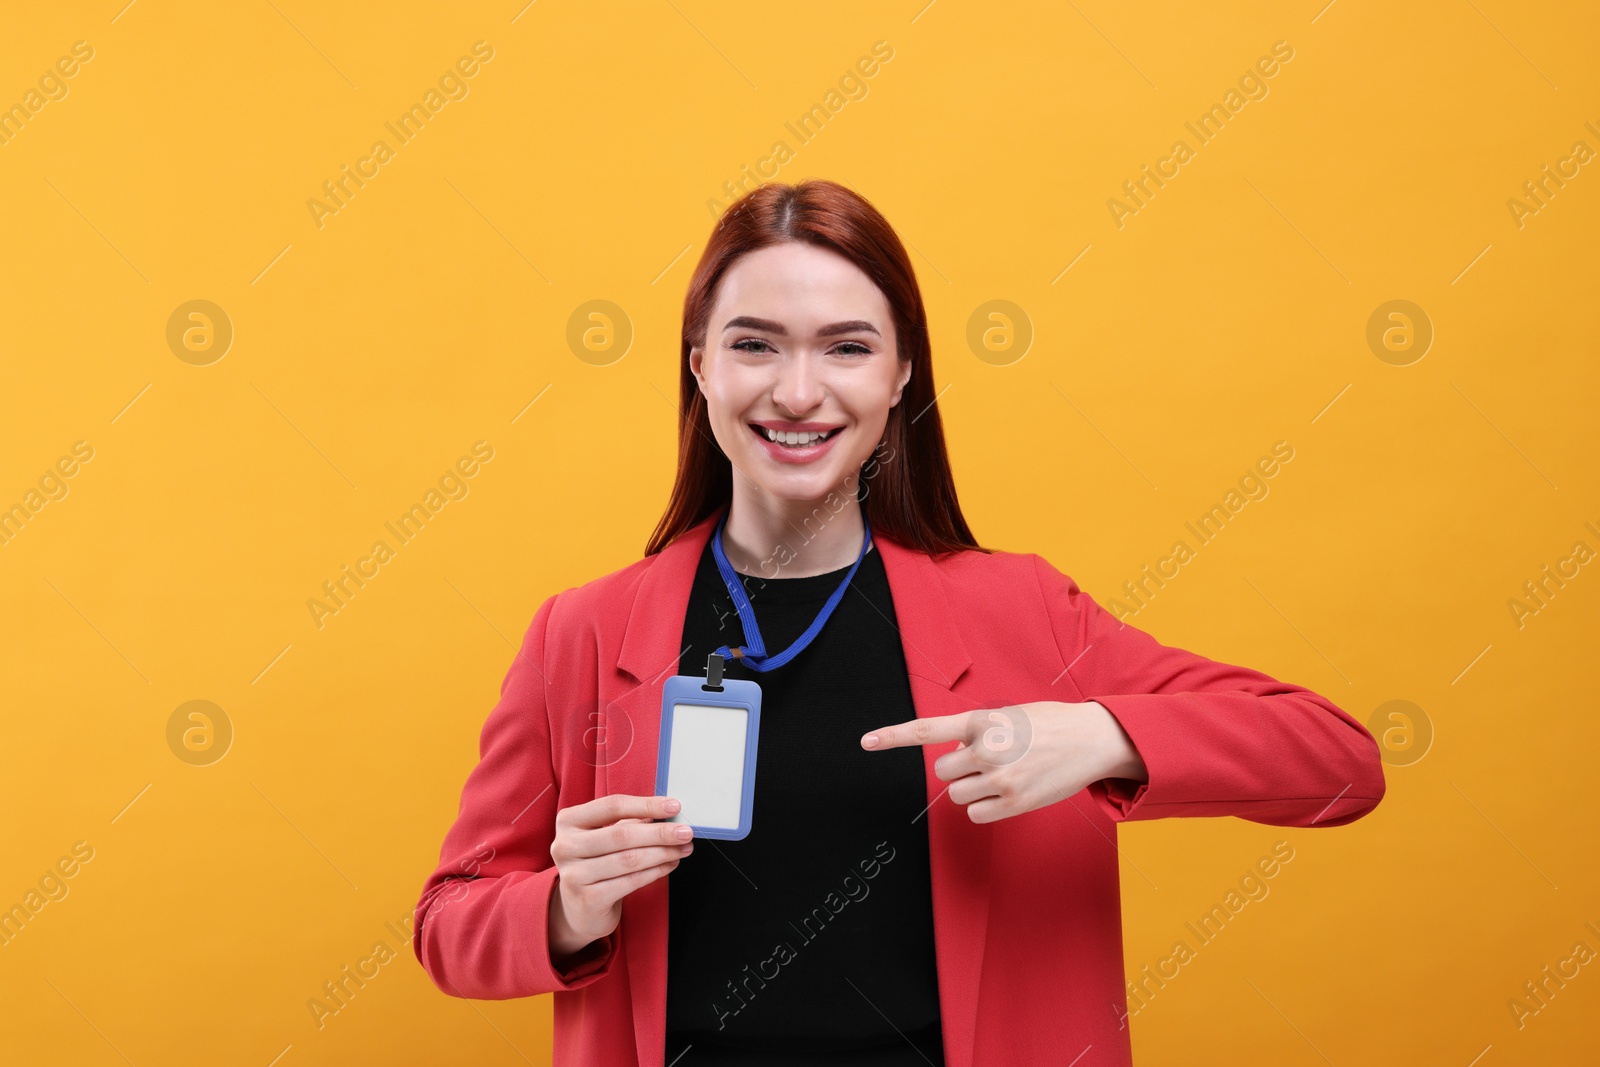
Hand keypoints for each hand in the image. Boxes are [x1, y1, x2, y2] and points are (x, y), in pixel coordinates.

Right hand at [547, 794, 693, 963]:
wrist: (579, 909)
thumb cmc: (596, 864)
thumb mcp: (606, 837)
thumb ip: (631, 822)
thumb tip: (667, 812)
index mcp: (569, 822)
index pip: (613, 806)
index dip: (646, 805)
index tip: (674, 806)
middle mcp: (565, 846)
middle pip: (622, 834)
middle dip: (660, 833)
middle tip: (685, 832)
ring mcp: (574, 874)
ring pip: (629, 859)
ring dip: (662, 853)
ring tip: (683, 849)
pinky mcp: (588, 899)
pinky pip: (630, 881)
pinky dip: (655, 871)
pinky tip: (670, 865)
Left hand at [860, 701, 1147, 823]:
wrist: (1093, 739)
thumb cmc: (1049, 725)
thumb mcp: (1009, 715)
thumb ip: (977, 730)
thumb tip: (954, 753)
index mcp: (983, 720)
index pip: (929, 729)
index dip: (894, 736)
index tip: (865, 741)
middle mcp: (987, 749)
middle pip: (944, 771)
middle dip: (960, 768)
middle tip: (990, 760)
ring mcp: (1000, 778)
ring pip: (957, 795)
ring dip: (973, 788)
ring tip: (1004, 774)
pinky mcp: (1014, 803)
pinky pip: (975, 814)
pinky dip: (985, 808)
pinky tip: (1008, 792)